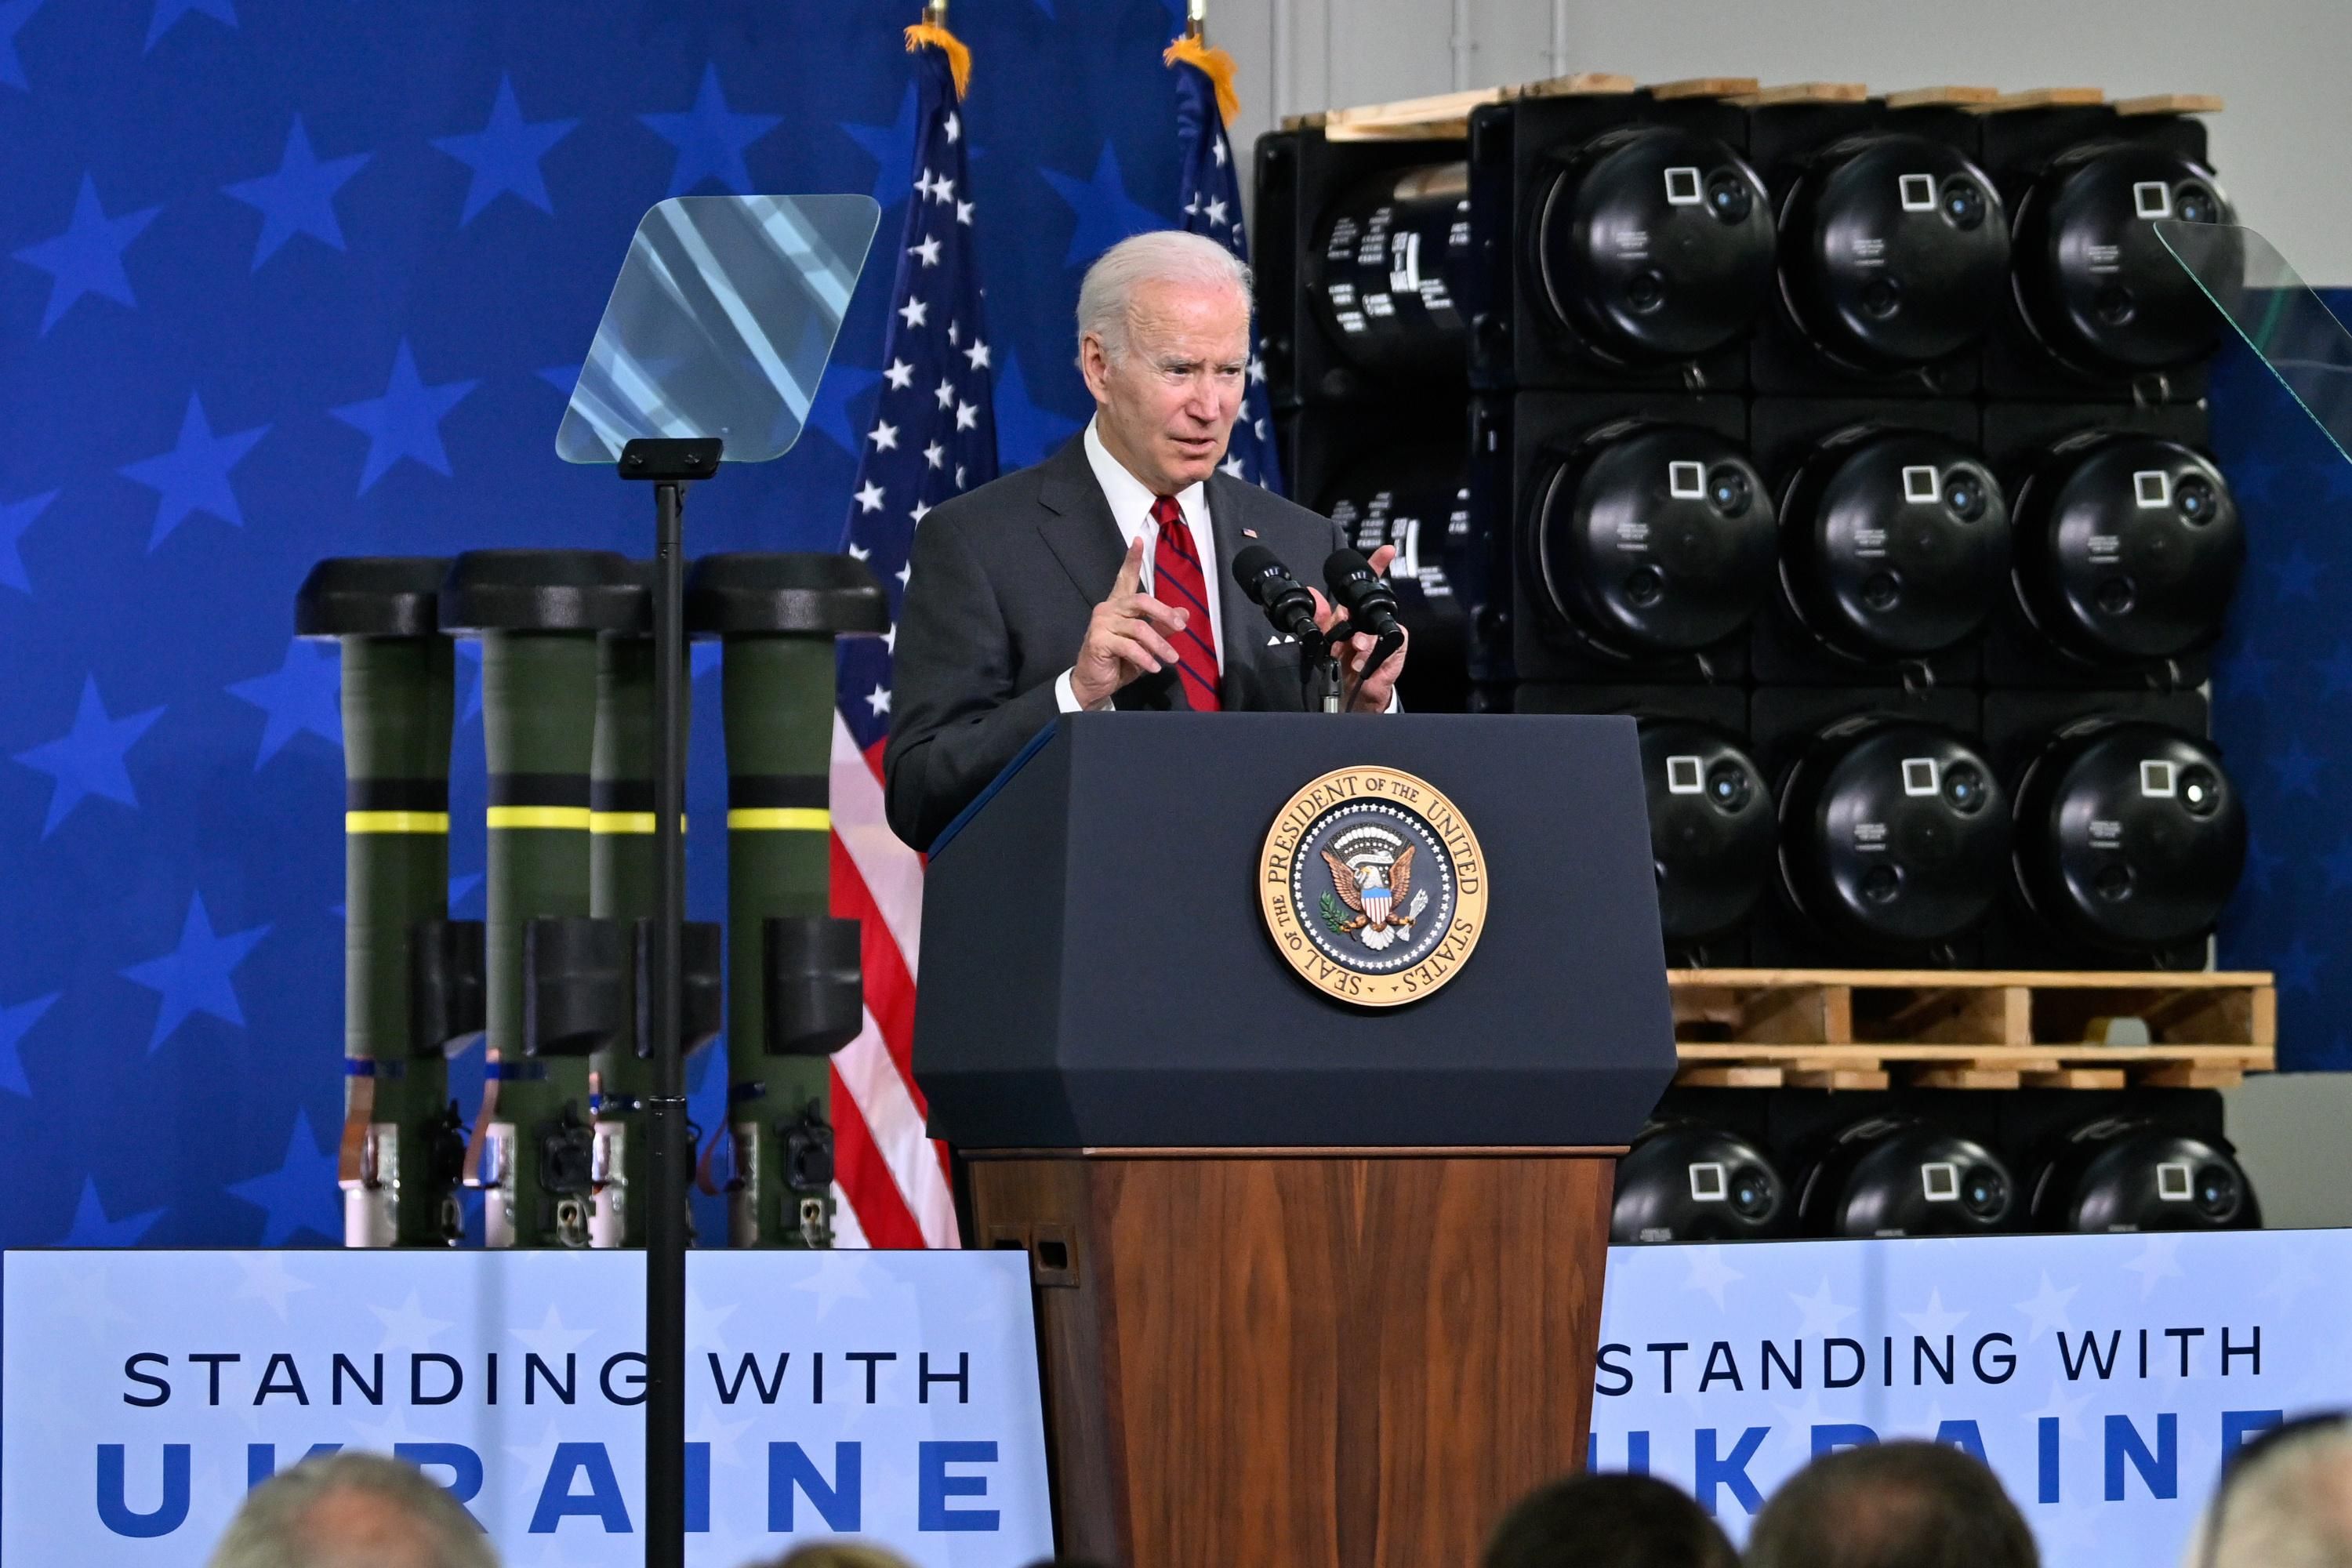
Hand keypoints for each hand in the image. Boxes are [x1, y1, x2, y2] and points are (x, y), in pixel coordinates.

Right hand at [1070, 536, 1190, 708]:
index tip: (1139, 539)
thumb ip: (1162, 627)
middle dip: (1165, 613)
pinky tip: (1154, 667)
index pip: (1125, 577)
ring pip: (1139, 627)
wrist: (1095, 683)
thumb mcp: (1146, 644)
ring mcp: (1102, 623)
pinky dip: (1145, 658)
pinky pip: (1129, 646)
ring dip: (1160, 644)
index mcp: (1119, 605)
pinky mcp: (1098, 640)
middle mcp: (1109, 608)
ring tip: (1172, 658)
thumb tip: (1184, 613)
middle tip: (1182, 627)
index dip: (1131, 559)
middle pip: (1141, 600)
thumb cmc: (1119, 661)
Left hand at [1308, 544, 1407, 711]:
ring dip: (1364, 643)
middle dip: (1364, 619)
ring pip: (1381, 628)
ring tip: (1353, 654)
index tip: (1387, 550)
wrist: (1351, 692)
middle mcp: (1373, 621)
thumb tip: (1312, 593)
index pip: (1370, 584)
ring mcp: (1386, 635)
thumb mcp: (1324, 640)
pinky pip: (1392, 646)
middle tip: (1350, 639)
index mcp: (1356, 613)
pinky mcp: (1395, 652)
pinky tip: (1362, 664)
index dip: (1378, 565)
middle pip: (1376, 607)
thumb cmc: (1341, 662)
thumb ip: (1319, 619)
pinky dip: (1373, 656)